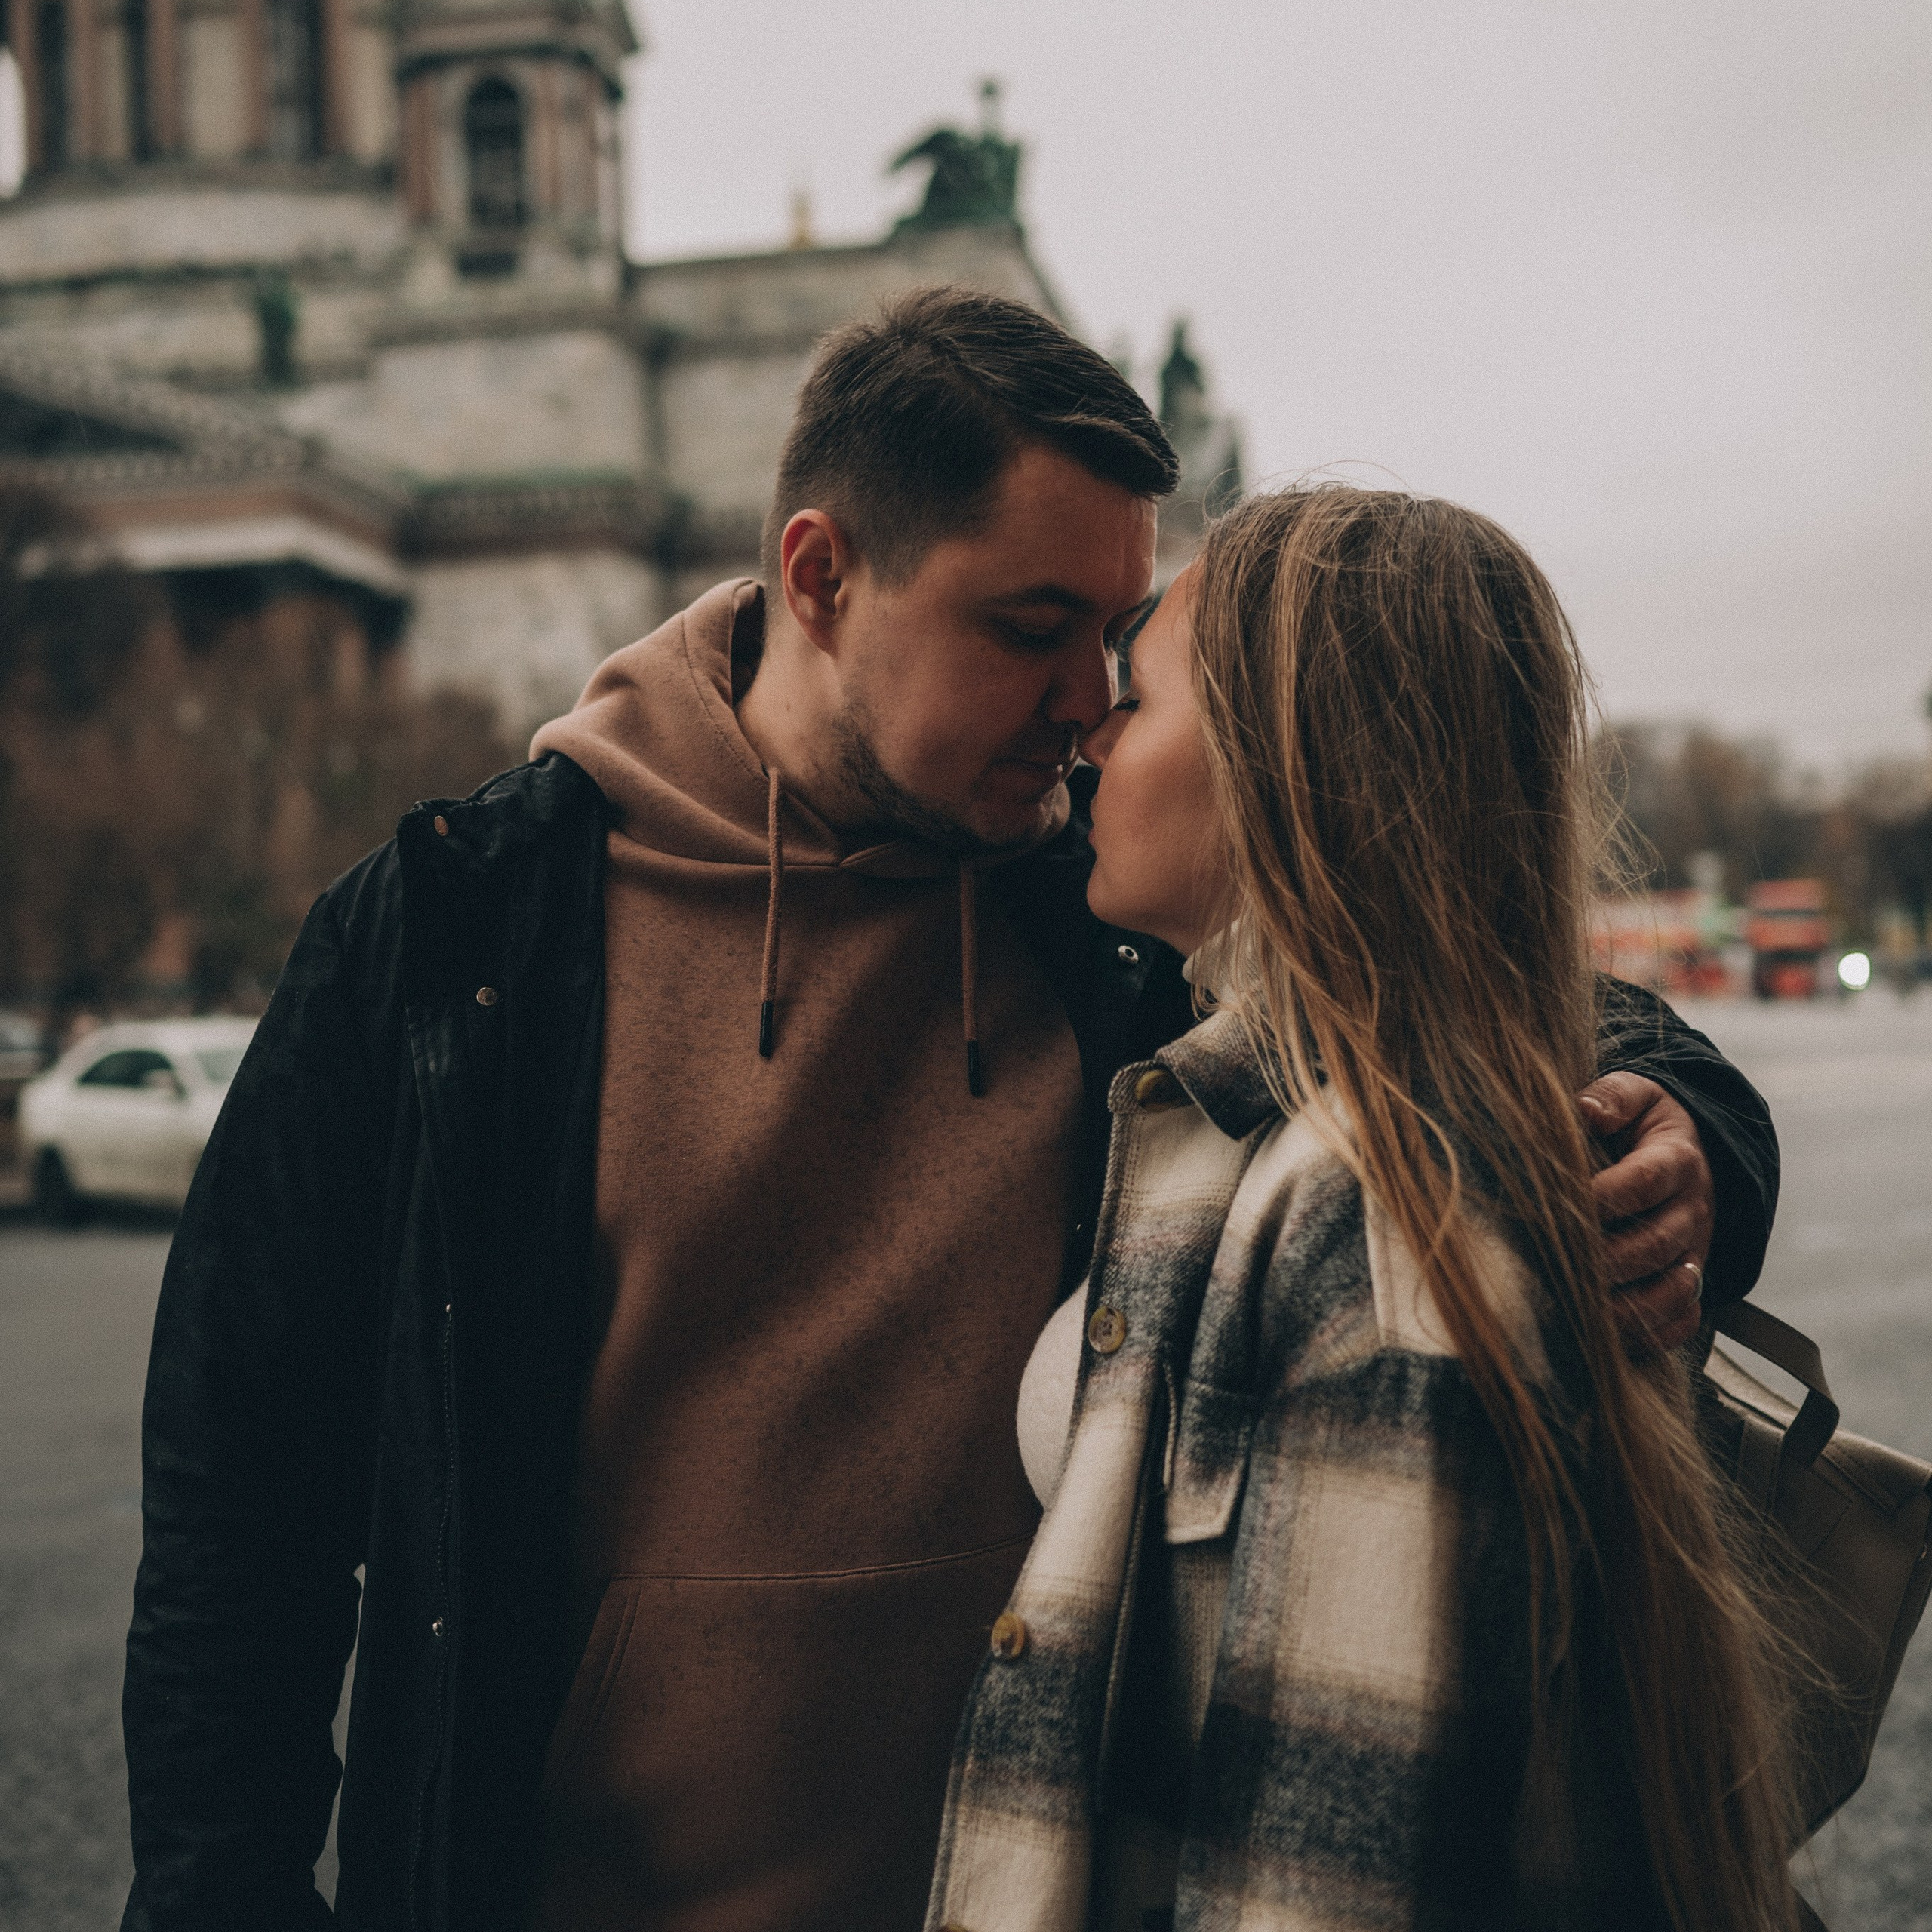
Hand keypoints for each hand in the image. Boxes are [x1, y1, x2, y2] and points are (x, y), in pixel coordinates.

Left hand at [1579, 1073, 1713, 1355]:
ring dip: (1627, 1308)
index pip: (1642, 1182)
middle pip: (1654, 1245)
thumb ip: (1612, 1097)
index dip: (1601, 1197)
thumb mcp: (1636, 1094)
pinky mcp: (1691, 1282)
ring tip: (1581, 1312)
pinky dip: (1653, 1335)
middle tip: (1560, 1266)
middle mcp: (1691, 1211)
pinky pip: (1684, 1319)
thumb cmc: (1644, 1125)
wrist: (1691, 1152)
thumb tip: (1585, 1109)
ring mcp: (1694, 1251)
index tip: (1559, 1205)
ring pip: (1673, 1291)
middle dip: (1606, 1260)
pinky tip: (1611, 1338)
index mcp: (1675, 1161)